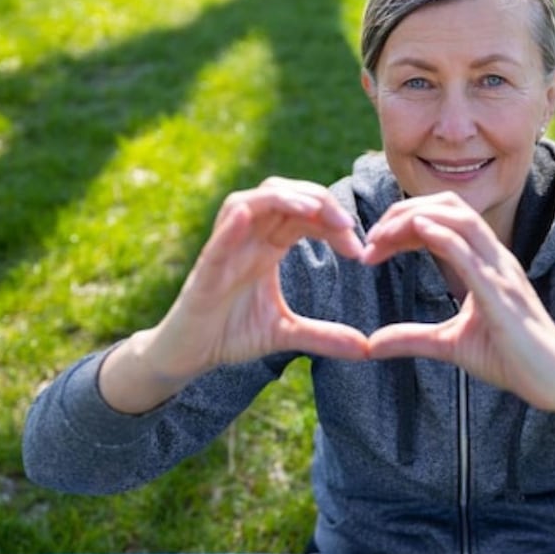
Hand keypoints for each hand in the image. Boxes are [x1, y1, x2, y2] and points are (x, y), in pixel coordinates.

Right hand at [102, 177, 368, 412]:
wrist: (188, 356)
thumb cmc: (231, 333)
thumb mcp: (286, 333)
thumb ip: (324, 336)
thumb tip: (366, 349)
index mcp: (268, 246)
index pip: (305, 216)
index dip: (334, 224)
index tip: (361, 250)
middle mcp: (247, 239)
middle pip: (282, 197)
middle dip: (317, 202)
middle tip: (347, 225)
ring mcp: (224, 251)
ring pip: (249, 203)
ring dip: (281, 200)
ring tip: (312, 210)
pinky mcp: (204, 272)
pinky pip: (216, 241)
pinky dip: (231, 226)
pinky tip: (247, 216)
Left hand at [360, 192, 554, 412]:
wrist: (554, 380)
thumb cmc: (512, 359)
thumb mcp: (450, 345)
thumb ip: (411, 338)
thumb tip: (371, 344)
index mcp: (486, 263)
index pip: (444, 219)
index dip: (404, 223)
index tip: (372, 247)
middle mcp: (495, 258)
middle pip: (449, 206)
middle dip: (404, 212)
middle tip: (370, 239)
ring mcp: (500, 272)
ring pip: (460, 219)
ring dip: (414, 219)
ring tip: (382, 236)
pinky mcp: (500, 293)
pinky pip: (470, 252)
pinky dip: (442, 235)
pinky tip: (416, 230)